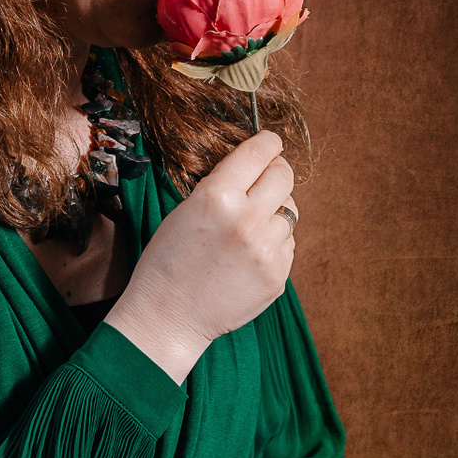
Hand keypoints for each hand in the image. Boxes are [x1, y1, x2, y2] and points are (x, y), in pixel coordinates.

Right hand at [106, 130, 297, 382]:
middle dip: (277, 173)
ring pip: (290, 212)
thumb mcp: (185, 210)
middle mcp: (247, 219)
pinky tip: (248, 255)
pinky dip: (274, 244)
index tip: (272, 142)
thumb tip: (256, 167)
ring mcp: (266, 249)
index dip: (268, 142)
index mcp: (218, 196)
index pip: (259, 152)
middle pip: (284, 177)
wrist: (168, 316)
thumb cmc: (167, 261)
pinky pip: (288, 245)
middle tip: (268, 178)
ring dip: (274, 213)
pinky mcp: (278, 275)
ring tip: (248, 228)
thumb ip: (223, 188)